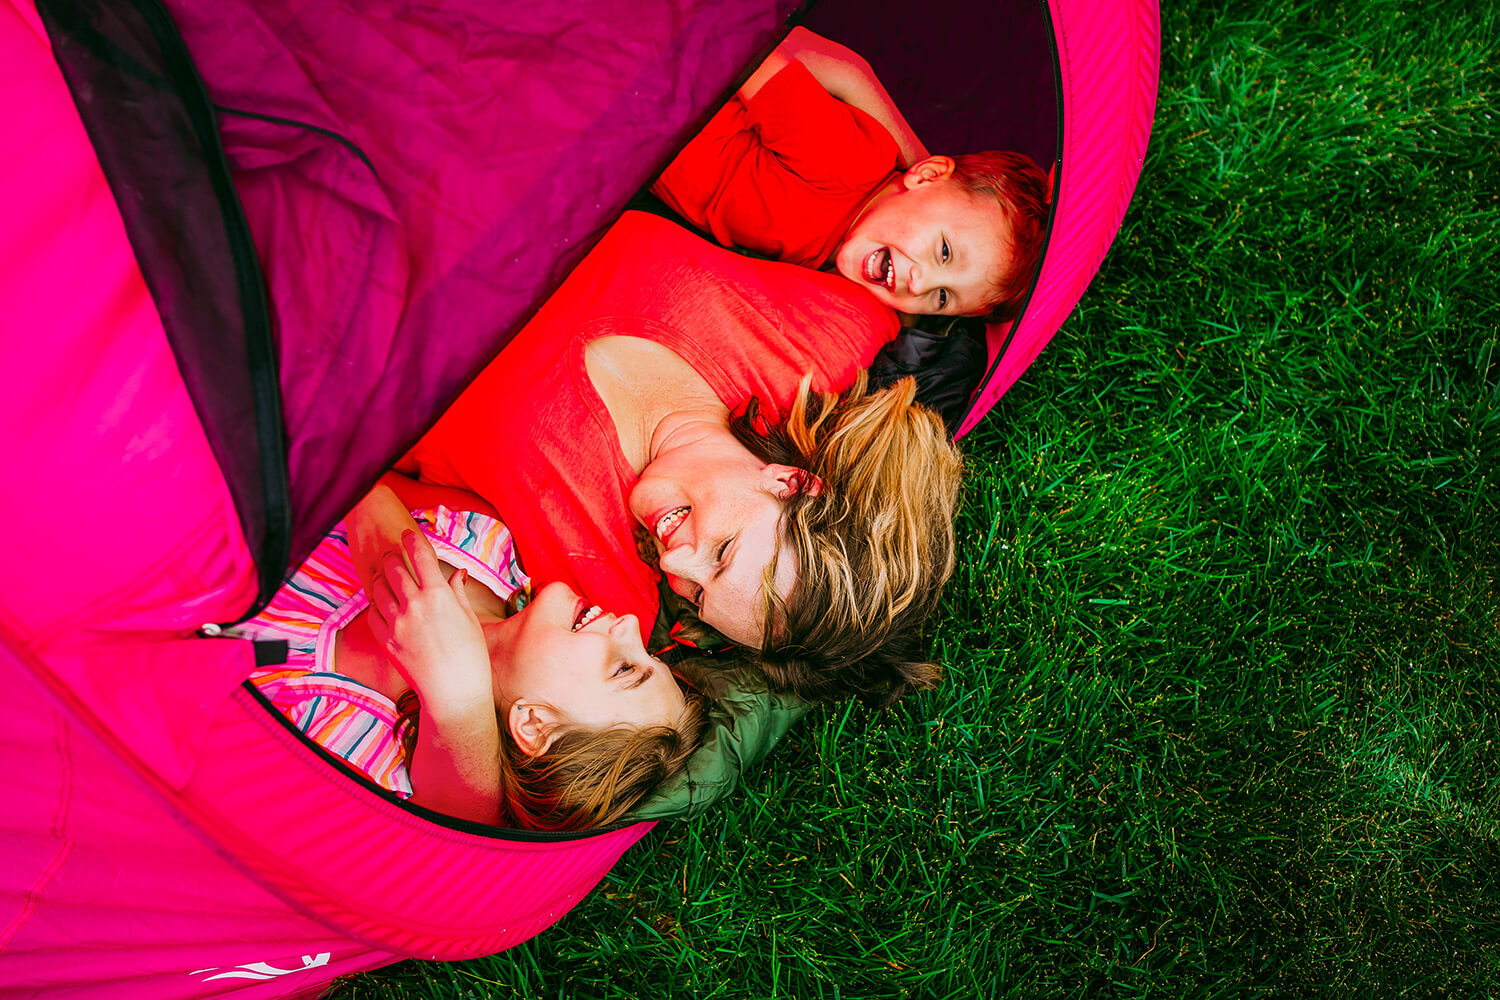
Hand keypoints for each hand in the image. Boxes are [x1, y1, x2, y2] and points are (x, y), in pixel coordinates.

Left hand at [366, 529, 491, 711]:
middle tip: (393, 555)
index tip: (407, 534)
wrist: (453, 695)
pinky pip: (373, 613)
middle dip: (392, 557)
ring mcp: (396, 623)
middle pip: (393, 568)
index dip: (411, 540)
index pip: (420, 555)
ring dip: (381, 578)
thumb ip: (458, 593)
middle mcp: (414, 605)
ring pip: (379, 588)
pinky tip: (382, 603)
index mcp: (438, 596)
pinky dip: (376, 604)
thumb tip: (457, 574)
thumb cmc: (470, 658)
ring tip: (385, 576)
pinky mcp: (386, 641)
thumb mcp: (470, 620)